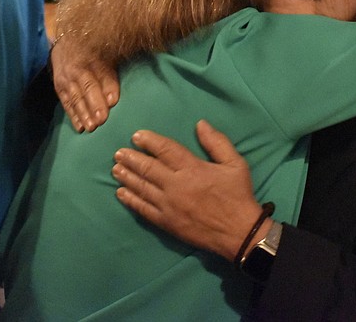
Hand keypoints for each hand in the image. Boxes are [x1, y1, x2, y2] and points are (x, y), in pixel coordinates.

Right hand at [50, 32, 118, 131]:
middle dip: (94, 104)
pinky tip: (80, 127)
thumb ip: (111, 75)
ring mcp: (66, 78)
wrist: (63, 44)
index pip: (102, 72)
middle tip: (101, 120)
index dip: (108, 87)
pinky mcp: (58, 87)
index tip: (114, 102)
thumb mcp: (105, 56)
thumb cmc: (93, 52)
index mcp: (93, 57)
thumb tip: (114, 99)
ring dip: (83, 113)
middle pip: (87, 87)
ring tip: (91, 127)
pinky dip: (73, 116)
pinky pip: (66, 103)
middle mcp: (78, 68)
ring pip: (76, 97)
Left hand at [112, 120, 264, 260]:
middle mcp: (176, 185)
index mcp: (193, 168)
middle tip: (119, 153)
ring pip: (142, 187)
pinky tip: (121, 193)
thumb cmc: (238, 195)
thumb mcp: (235, 164)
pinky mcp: (166, 222)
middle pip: (148, 168)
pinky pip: (143, 209)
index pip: (165, 150)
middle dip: (132, 158)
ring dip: (127, 177)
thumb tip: (200, 124)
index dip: (149, 141)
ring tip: (116, 169)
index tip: (136, 136)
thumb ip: (217, 142)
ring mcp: (169, 205)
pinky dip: (130, 200)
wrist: (239, 232)